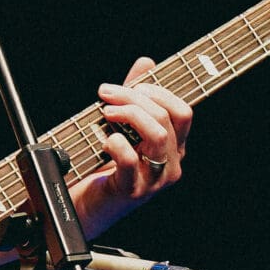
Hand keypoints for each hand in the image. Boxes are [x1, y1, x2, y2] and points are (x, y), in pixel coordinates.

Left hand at [70, 56, 191, 232]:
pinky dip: (115, 143)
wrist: (85, 207)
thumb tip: (147, 63)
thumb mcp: (122, 125)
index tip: (132, 86)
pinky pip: (131, 158)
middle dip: (133, 97)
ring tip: (105, 112)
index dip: (159, 91)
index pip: (184, 111)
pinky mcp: (133, 191)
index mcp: (174, 148)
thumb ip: (136, 95)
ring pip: (155, 134)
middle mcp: (170, 165)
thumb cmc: (104, 166)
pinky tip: (104, 141)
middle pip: (165, 117)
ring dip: (127, 114)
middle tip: (106, 94)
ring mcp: (154, 180)